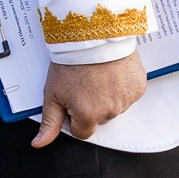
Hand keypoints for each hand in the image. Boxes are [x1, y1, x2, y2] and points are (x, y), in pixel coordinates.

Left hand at [33, 54, 147, 147]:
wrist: (93, 34)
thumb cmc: (71, 61)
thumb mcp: (53, 93)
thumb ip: (50, 122)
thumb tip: (39, 143)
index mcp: (88, 115)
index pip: (83, 132)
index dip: (75, 117)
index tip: (73, 100)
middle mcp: (110, 111)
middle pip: (100, 119)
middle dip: (92, 106)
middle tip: (84, 83)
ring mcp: (127, 99)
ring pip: (115, 107)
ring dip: (108, 96)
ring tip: (98, 75)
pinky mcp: (139, 86)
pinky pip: (129, 94)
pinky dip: (121, 86)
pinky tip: (112, 72)